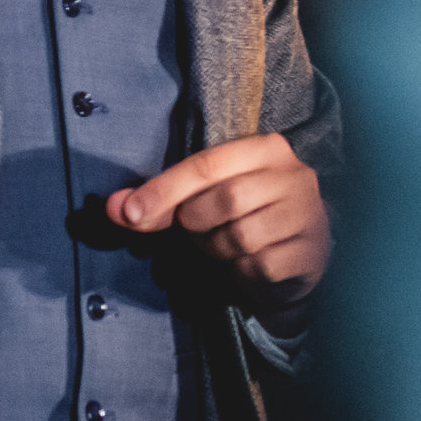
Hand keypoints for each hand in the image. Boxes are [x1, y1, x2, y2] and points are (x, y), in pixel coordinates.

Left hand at [108, 134, 329, 297]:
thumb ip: (162, 201)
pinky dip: (240, 272)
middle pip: (223, 200)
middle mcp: (294, 175)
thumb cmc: (245, 217)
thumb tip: (112, 208)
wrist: (297, 255)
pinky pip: (257, 267)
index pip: (206, 164)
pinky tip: (245, 264)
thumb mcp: (205, 198)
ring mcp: (306, 215)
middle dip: (196, 223)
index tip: (129, 213)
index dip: (164, 190)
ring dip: (217, 249)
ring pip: (240, 237)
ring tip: (223, 245)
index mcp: (266, 148)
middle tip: (198, 230)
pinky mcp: (308, 254)